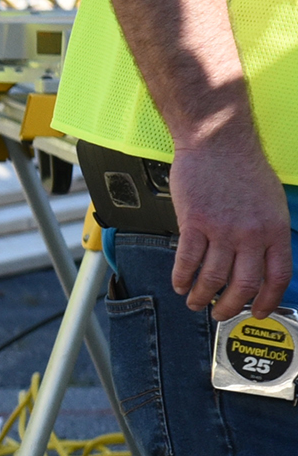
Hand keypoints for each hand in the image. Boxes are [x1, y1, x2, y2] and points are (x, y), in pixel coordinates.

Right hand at [170, 125, 294, 322]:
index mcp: (274, 230)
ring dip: (202, 296)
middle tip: (221, 312)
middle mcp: (250, 234)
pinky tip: (179, 283)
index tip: (258, 311)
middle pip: (243, 285)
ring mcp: (222, 230)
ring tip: (195, 301)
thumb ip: (267, 232)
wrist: (218, 142)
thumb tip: (259, 260)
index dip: (268, 301)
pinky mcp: (194, 224)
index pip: (277, 277)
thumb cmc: (242, 167)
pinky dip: (182, 277)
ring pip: (212, 278)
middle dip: (230, 306)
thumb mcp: (270, 202)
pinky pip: (187, 261)